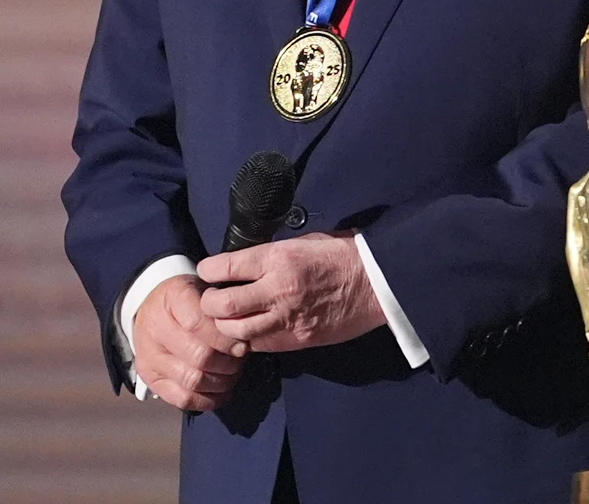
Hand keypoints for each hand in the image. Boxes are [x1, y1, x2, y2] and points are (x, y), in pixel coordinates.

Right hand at [131, 274, 246, 410]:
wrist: (155, 308)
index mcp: (172, 298)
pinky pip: (182, 398)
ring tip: (232, 373)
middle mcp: (155, 327)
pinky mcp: (150, 377)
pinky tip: (221, 391)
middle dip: (228, 363)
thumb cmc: (191, 300)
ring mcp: (149, 355)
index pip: (199, 323)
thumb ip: (225, 307)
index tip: (243, 345)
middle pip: (199, 356)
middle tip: (240, 360)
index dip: (226, 339)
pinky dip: (207, 400)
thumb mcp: (208, 289)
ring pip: (192, 380)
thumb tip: (248, 332)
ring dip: (221, 382)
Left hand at [196, 232, 386, 352]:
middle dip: (210, 303)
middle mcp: (277, 289)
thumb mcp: (306, 242)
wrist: (379, 283)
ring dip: (227, 326)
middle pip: (221, 305)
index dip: (208, 271)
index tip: (209, 272)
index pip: (223, 268)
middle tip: (214, 299)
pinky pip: (260, 345)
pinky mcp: (297, 340)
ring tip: (232, 318)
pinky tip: (256, 329)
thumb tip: (246, 264)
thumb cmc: (345, 255)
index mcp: (278, 258)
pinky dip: (251, 339)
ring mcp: (286, 319)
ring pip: (235, 331)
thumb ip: (273, 256)